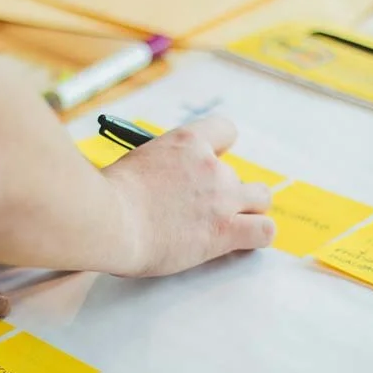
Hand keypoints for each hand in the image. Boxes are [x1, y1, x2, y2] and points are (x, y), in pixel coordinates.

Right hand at [102, 115, 274, 276]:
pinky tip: (239, 242)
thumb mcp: (134, 164)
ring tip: (226, 226)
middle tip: (203, 209)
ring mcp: (222, 198)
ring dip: (247, 211)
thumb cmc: (108, 197)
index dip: (220, 151)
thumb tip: (159, 183)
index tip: (207, 165)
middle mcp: (211, 166)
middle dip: (226, 192)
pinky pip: (264, 231)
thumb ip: (158, 169)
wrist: (109, 221)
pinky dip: (256, 236)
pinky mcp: (225, 231)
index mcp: (186, 142)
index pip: (225, 130)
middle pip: (239, 175)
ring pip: (261, 199)